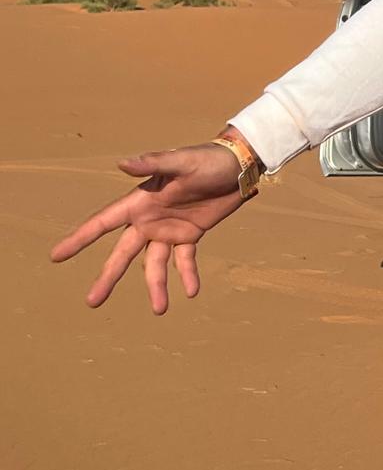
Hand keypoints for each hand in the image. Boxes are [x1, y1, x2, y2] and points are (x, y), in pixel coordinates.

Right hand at [50, 136, 252, 312]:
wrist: (239, 165)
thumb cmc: (207, 159)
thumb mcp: (182, 161)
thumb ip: (153, 163)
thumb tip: (121, 163)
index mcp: (140, 201)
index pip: (103, 223)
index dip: (80, 239)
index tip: (56, 256)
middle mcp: (149, 219)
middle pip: (123, 253)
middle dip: (108, 276)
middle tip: (92, 302)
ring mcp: (168, 229)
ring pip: (154, 264)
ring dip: (156, 286)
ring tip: (160, 310)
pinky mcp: (190, 234)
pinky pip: (184, 260)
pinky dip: (187, 275)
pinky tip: (191, 291)